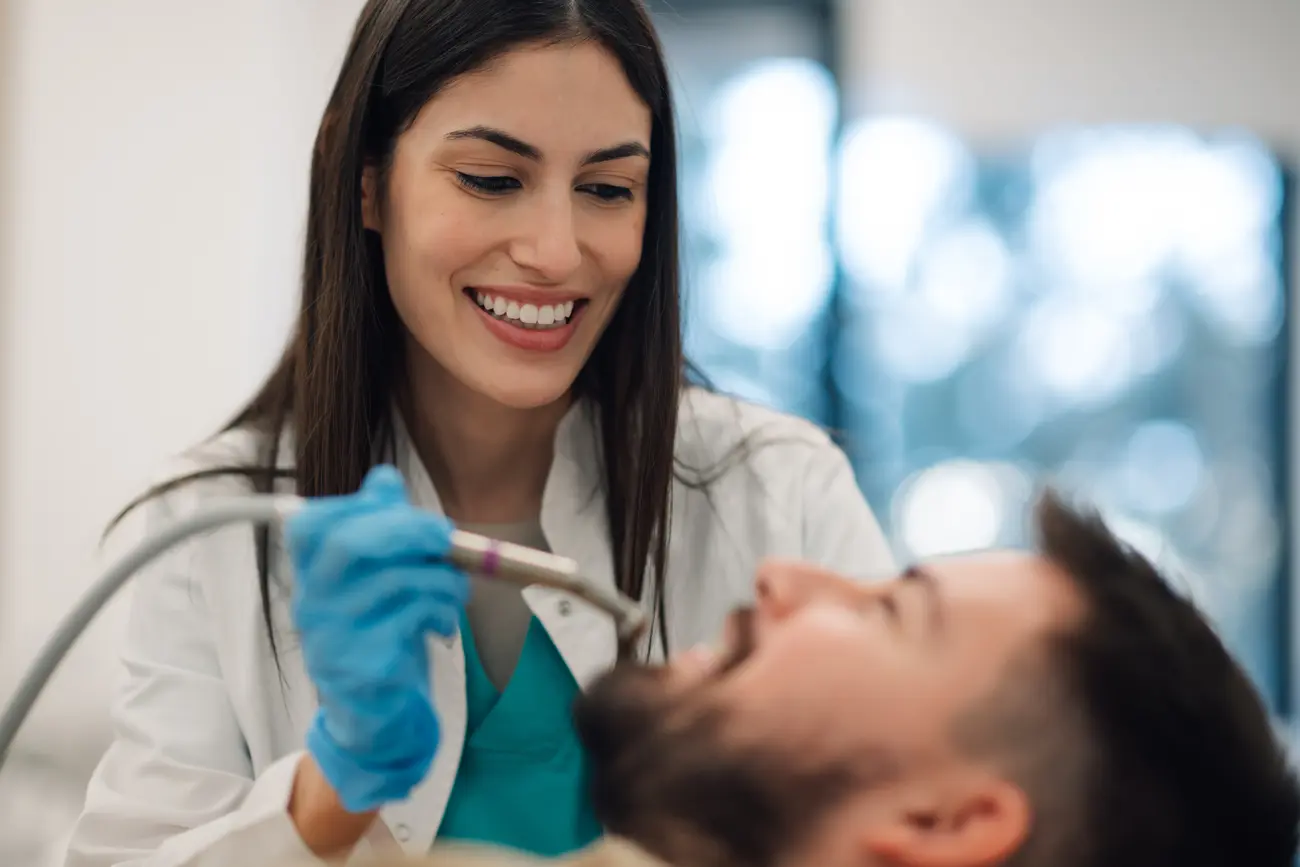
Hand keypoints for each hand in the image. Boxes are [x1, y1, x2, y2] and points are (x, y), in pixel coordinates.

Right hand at [286, 465, 467, 812]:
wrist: (377, 715)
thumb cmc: (380, 634)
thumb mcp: (379, 578)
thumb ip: (379, 528)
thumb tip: (383, 479)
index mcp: (310, 574)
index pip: (311, 523)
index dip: (360, 505)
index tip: (405, 511)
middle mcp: (311, 604)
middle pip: (350, 543)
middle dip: (409, 529)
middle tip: (445, 538)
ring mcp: (331, 638)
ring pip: (395, 580)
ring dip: (441, 578)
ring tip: (453, 592)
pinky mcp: (361, 667)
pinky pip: (411, 619)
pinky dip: (441, 611)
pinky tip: (442, 623)